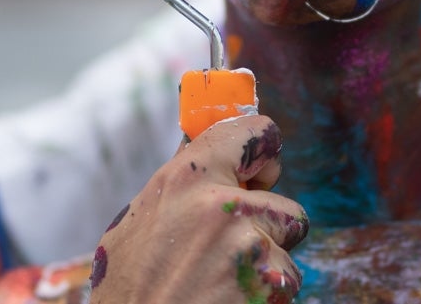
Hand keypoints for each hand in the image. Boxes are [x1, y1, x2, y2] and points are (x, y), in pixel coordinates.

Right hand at [89, 115, 307, 302]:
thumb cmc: (131, 292)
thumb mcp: (136, 226)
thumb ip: (179, 184)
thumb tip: (202, 141)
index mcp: (187, 179)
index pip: (256, 132)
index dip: (263, 154)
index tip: (259, 174)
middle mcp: (222, 206)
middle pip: (283, 202)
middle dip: (266, 226)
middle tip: (232, 251)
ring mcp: (250, 246)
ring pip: (289, 242)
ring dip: (267, 262)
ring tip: (222, 281)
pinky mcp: (270, 283)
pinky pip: (288, 279)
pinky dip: (267, 293)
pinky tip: (230, 302)